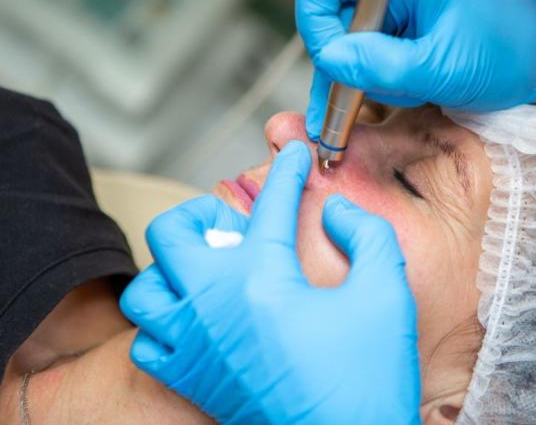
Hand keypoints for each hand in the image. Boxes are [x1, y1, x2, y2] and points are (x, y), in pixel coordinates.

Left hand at [120, 141, 420, 424]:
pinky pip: (148, 341)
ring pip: (146, 288)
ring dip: (172, 267)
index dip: (288, 172)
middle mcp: (215, 306)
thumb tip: (336, 210)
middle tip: (235, 223)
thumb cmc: (369, 378)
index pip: (270, 205)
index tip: (296, 157)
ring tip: (208, 268)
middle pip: (172, 233)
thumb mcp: (387, 293)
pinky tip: (197, 317)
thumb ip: (366, 234)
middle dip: (201, 212)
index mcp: (263, 279)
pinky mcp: (194, 381)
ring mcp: (197, 346)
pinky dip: (163, 321)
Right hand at [297, 0, 535, 139]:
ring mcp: (390, 7)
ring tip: (405, 90)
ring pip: (339, 44)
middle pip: (326, 17)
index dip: (316, 22)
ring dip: (359, 79)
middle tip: (360, 95)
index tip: (337, 63)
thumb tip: (329, 60)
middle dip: (341, 63)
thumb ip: (383, 65)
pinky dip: (357, 85)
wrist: (534, 61)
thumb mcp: (442, 67)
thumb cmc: (504, 53)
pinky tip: (356, 111)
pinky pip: (357, 56)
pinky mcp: (393, 31)